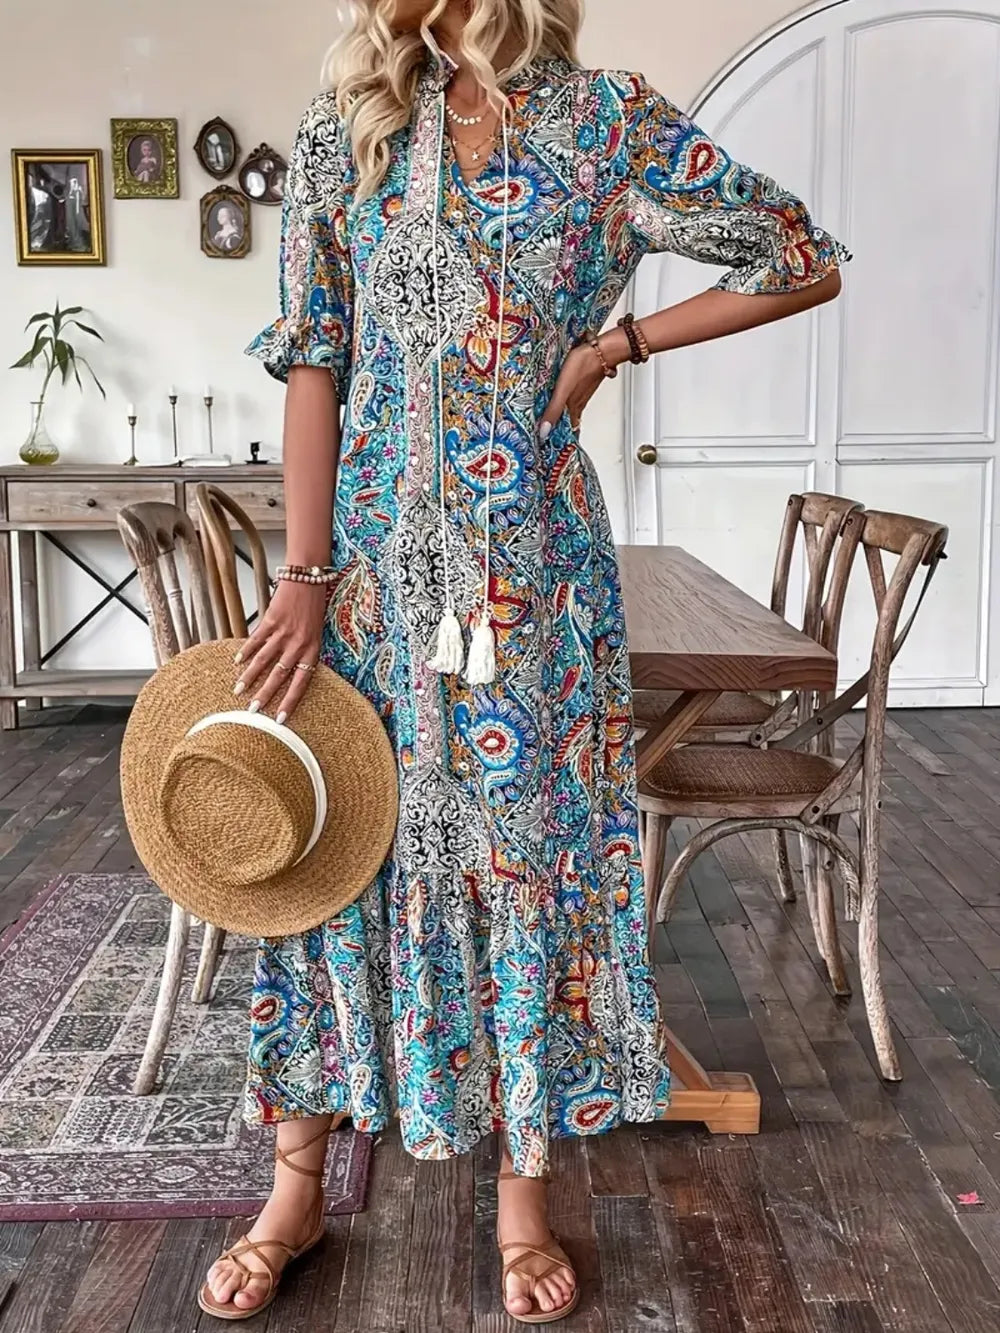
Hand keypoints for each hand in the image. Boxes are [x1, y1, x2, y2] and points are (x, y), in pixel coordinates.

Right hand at [233, 579, 327, 723]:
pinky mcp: (271, 620)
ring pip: (264, 660)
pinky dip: (246, 651)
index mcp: (312, 650)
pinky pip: (256, 640)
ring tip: (238, 690)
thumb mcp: (315, 633)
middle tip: (252, 710)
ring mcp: (283, 632)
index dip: (289, 701)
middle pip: (279, 676)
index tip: (279, 718)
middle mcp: (298, 644)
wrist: (308, 578)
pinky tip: (237, 661)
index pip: (301, 683)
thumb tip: (286, 673)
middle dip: (265, 695)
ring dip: (250, 677)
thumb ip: (302, 653)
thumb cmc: (313, 606)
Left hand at [537, 330, 626, 437]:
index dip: (560, 442)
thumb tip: (544, 432)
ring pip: (571, 413)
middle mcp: (578, 403)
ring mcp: (581, 394)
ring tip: (555, 427)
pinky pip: (574, 400)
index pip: (567, 431)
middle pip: (569, 423)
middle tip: (551, 442)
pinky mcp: (583, 383)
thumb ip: (554, 411)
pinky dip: (567, 407)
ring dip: (564, 420)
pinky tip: (564, 403)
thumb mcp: (563, 390)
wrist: (601, 350)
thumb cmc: (583, 366)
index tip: (553, 450)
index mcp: (573, 408)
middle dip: (560, 433)